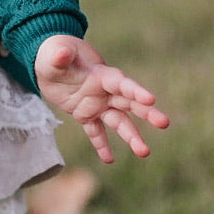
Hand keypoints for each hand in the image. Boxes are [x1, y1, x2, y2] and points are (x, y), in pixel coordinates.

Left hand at [35, 35, 168, 163]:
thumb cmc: (53, 53)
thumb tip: (61, 53)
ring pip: (118, 122)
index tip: (151, 99)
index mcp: (100, 74)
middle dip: (147, 113)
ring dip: (131, 136)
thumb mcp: (53, 53)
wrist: (48, 62)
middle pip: (129, 103)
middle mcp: (104, 91)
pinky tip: (108, 160)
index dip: (135, 90)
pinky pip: (96, 132)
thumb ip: (59, 55)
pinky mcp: (85, 115)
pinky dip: (101, 145)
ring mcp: (96, 104)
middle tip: (164, 123)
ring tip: (144, 152)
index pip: (121, 83)